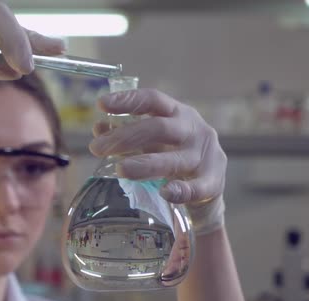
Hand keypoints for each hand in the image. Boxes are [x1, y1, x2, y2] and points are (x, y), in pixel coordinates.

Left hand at [89, 89, 226, 234]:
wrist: (207, 187)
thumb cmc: (174, 156)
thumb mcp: (151, 142)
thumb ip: (127, 135)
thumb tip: (99, 129)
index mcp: (177, 113)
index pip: (152, 100)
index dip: (127, 100)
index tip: (101, 104)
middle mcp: (193, 130)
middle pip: (159, 128)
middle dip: (125, 137)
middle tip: (96, 148)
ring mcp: (205, 156)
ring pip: (174, 160)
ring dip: (145, 164)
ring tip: (120, 170)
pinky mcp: (213, 183)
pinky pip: (196, 188)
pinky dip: (180, 190)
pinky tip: (165, 192)